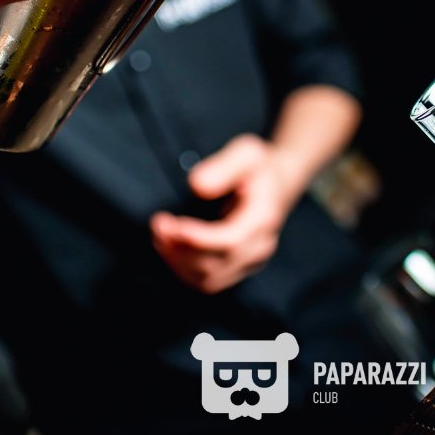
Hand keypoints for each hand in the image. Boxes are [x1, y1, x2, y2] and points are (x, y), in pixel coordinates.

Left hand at [150, 134, 300, 293]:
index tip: (172, 225)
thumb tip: (196, 185)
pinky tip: (170, 247)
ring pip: (209, 279)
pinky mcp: (239, 268)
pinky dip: (183, 269)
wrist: (276, 184)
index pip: (231, 241)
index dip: (199, 239)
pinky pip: (208, 281)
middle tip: (158, 223)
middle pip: (216, 264)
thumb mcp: (246, 153)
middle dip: (180, 248)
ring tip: (159, 235)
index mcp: (264, 218)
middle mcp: (260, 246)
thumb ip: (224, 166)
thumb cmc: (258, 167)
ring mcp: (251, 261)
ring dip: (177, 262)